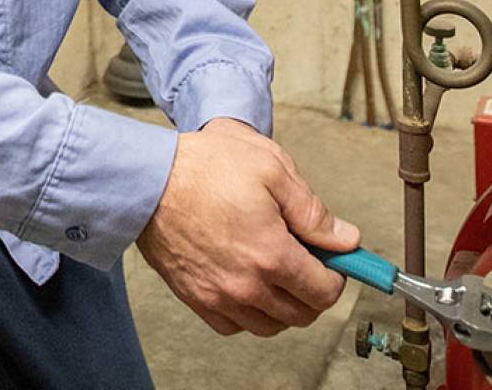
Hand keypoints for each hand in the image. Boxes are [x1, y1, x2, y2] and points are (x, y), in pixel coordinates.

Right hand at [137, 117, 359, 337]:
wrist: (146, 177)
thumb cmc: (202, 166)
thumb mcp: (269, 167)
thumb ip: (312, 209)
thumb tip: (344, 239)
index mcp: (272, 254)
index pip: (324, 291)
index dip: (335, 275)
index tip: (332, 261)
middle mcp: (247, 285)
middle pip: (301, 313)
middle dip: (312, 290)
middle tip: (305, 261)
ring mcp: (219, 295)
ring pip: (270, 325)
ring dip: (282, 305)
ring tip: (275, 271)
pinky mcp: (195, 297)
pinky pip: (234, 325)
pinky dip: (248, 313)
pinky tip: (247, 284)